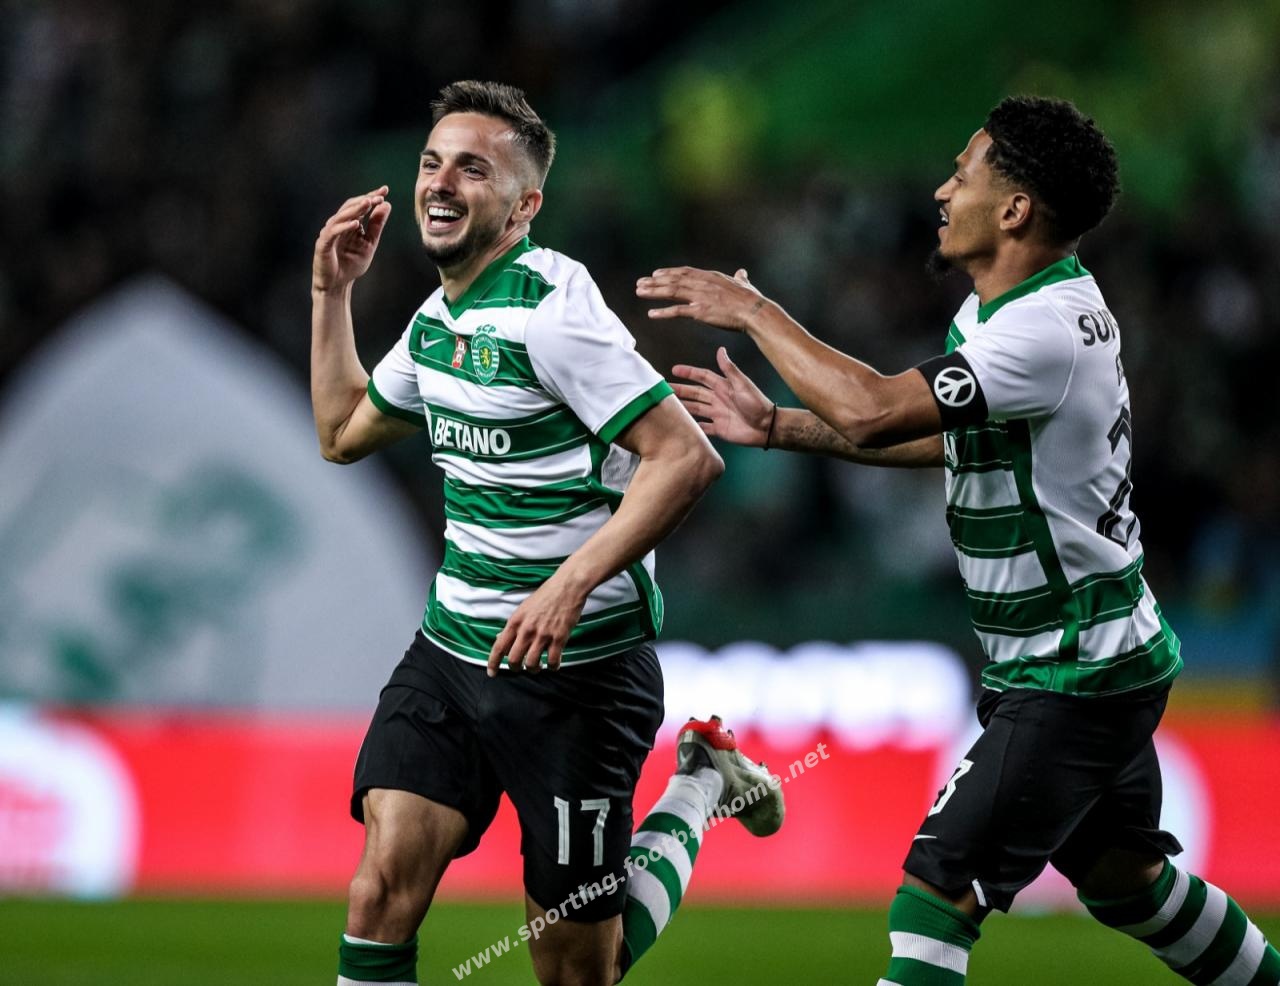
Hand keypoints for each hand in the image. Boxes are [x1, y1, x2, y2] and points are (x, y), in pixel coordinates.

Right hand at [312, 186, 391, 293]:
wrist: (337, 284)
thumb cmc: (351, 264)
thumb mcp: (369, 243)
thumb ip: (376, 225)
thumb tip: (386, 205)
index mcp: (349, 223)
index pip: (360, 206)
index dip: (371, 197)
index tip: (385, 190)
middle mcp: (338, 224)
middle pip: (350, 207)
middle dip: (364, 200)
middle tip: (379, 196)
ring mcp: (329, 233)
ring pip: (341, 216)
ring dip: (355, 209)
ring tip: (368, 203)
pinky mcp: (323, 243)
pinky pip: (333, 232)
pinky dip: (344, 227)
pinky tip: (356, 223)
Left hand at [486, 576, 586, 676]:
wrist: (567, 587)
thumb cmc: (545, 596)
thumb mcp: (524, 608)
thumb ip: (513, 625)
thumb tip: (500, 638)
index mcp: (515, 621)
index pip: (499, 646)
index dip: (493, 663)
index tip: (492, 673)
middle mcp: (526, 630)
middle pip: (514, 659)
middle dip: (516, 668)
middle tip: (521, 667)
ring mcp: (543, 635)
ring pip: (532, 663)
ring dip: (534, 669)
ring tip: (539, 666)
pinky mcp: (559, 638)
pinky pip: (553, 661)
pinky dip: (553, 666)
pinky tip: (554, 664)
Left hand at [636, 267, 767, 331]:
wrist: (754, 311)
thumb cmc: (752, 300)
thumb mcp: (744, 284)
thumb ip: (740, 278)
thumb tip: (742, 272)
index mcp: (711, 276)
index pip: (685, 272)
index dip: (669, 272)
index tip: (656, 274)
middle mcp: (702, 284)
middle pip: (674, 280)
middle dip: (654, 281)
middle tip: (640, 282)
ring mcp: (700, 297)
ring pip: (671, 292)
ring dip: (654, 292)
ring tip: (640, 292)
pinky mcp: (700, 312)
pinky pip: (677, 311)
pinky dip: (663, 312)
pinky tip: (651, 313)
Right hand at [672, 347, 775, 446]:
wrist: (766, 426)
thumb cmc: (757, 403)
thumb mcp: (742, 384)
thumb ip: (729, 369)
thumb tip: (720, 349)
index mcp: (723, 387)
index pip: (702, 377)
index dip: (689, 373)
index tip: (675, 370)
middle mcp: (718, 399)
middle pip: (695, 393)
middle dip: (681, 390)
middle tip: (665, 389)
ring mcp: (718, 414)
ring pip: (696, 408)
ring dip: (684, 406)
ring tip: (669, 405)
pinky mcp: (719, 429)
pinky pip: (703, 427)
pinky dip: (694, 426)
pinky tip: (684, 425)